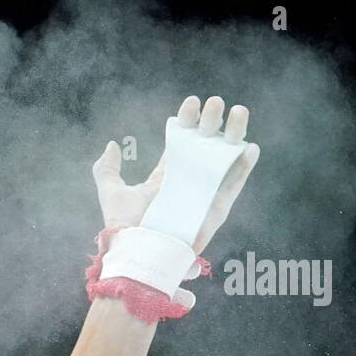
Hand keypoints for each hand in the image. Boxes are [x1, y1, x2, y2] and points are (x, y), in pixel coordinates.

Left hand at [92, 96, 259, 253]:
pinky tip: (248, 147)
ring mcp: (203, 195)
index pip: (181, 145)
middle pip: (205, 147)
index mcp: (166, 178)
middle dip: (211, 123)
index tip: (190, 103)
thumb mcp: (112, 193)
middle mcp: (187, 184)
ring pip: (224, 161)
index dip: (188, 123)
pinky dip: (243, 168)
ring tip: (238, 112)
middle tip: (214, 103)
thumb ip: (107, 170)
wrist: (139, 253)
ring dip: (234, 136)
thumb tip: (112, 145)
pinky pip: (233, 187)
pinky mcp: (215, 210)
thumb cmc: (125, 228)